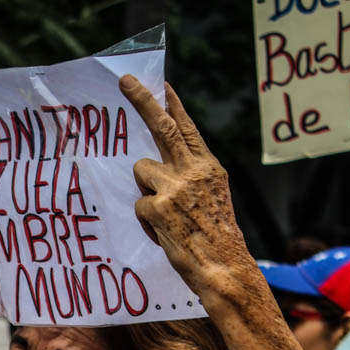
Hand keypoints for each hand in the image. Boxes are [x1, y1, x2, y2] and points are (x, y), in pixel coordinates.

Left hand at [119, 75, 255, 301]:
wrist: (224, 268)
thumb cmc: (216, 239)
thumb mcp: (213, 198)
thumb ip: (192, 178)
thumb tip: (164, 164)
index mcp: (209, 168)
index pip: (187, 129)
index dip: (172, 105)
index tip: (161, 84)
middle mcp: (193, 171)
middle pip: (162, 128)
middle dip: (143, 101)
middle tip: (125, 81)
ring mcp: (174, 187)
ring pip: (141, 172)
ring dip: (146, 191)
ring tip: (166, 215)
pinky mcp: (158, 206)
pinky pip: (139, 205)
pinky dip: (146, 221)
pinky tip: (164, 233)